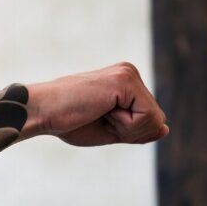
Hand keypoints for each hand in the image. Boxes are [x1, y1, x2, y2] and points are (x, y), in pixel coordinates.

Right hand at [21, 62, 168, 145]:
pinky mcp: (125, 81)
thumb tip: (165, 128)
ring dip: (126, 128)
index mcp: (125, 82)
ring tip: (97, 113)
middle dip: (130, 131)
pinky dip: (125, 125)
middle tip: (97, 117)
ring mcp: (128, 74)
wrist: (41, 111)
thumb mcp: (109, 130)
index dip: (129, 132)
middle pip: (156, 119)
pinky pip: (146, 118)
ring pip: (154, 120)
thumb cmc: (67, 121)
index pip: (150, 119)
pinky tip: (101, 111)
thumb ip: (137, 129)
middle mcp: (129, 72)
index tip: (98, 119)